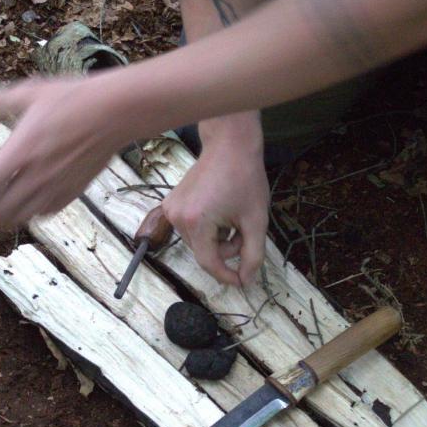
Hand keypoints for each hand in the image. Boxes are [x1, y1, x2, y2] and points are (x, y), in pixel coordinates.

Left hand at [0, 76, 130, 231]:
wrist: (115, 112)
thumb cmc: (72, 98)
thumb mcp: (26, 93)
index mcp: (18, 152)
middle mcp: (33, 176)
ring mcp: (54, 187)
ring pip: (18, 217)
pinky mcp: (71, 193)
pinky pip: (43, 213)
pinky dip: (28, 215)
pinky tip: (23, 209)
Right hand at [162, 115, 268, 286]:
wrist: (229, 144)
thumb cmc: (244, 178)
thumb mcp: (256, 220)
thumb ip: (253, 255)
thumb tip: (246, 281)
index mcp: (197, 222)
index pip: (209, 263)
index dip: (226, 275)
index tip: (242, 281)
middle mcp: (177, 218)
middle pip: (203, 252)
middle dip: (226, 249)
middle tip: (244, 232)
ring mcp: (171, 210)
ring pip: (197, 242)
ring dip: (217, 239)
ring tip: (232, 218)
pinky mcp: (170, 204)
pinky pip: (191, 229)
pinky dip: (207, 228)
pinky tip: (219, 210)